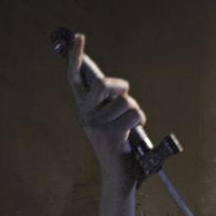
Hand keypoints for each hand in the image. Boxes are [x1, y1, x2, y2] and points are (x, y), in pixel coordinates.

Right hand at [65, 33, 145, 163]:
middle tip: (126, 97)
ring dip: (136, 110)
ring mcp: (97, 125)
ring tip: (131, 126)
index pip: (74, 79)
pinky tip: (134, 133)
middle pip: (103, 83)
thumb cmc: (119, 148)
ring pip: (126, 100)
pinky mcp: (111, 134)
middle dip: (121, 86)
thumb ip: (109, 104)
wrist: (118, 178)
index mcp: (83, 110)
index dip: (76, 57)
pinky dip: (141, 120)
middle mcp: (85, 115)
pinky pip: (135, 113)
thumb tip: (118, 87)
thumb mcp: (109, 122)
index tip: (79, 37)